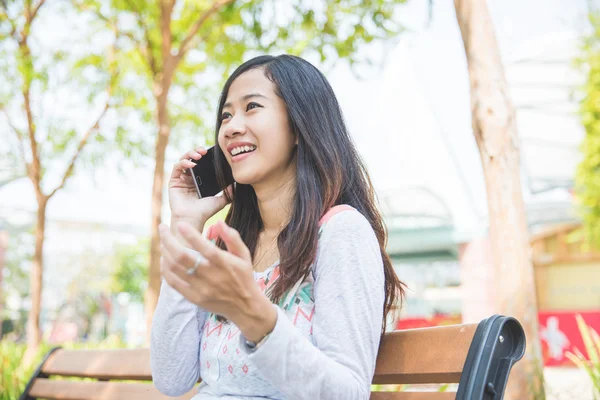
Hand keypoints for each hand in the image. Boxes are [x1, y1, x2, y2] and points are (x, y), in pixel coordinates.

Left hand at [159, 220, 276, 341]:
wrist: (245, 307)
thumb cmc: (244, 277)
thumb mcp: (244, 255)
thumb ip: (233, 238)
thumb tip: (219, 222)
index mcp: (224, 263)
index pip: (204, 246)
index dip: (190, 234)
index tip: (180, 224)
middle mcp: (211, 276)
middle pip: (182, 256)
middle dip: (168, 239)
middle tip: (162, 228)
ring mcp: (201, 288)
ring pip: (175, 268)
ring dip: (165, 252)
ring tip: (163, 242)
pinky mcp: (194, 298)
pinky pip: (173, 283)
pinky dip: (165, 270)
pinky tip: (164, 260)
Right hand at [168, 146, 231, 225]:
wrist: (193, 219)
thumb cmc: (205, 212)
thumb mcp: (221, 200)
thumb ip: (229, 192)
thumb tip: (236, 183)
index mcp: (200, 180)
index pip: (202, 163)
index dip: (206, 156)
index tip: (214, 153)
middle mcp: (189, 178)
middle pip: (192, 158)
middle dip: (197, 151)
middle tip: (204, 150)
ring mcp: (181, 179)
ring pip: (183, 160)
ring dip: (190, 154)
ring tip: (199, 155)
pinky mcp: (173, 181)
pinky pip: (177, 167)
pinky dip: (183, 162)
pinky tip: (192, 164)